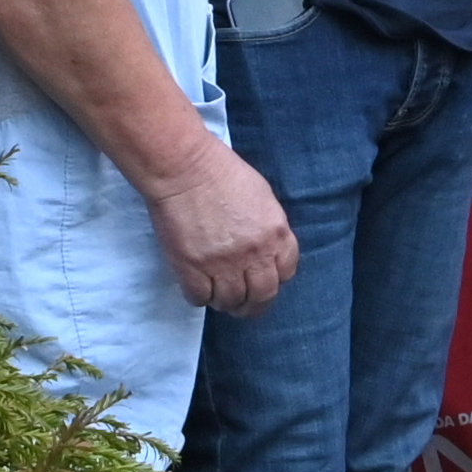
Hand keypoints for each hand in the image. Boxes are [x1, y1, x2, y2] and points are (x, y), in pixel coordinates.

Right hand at [152, 140, 297, 311]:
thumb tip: (266, 254)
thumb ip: (268, 229)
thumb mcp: (262, 198)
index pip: (287, 272)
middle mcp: (255, 254)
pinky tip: (198, 286)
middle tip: (243, 304)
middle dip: (254, 304)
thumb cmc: (222, 173)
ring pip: (231, 302)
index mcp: (276, 234)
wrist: (184, 168)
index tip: (263, 279)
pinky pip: (200, 298)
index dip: (275, 279)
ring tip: (219, 296)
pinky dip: (200, 297)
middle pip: (263, 296)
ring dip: (226, 303)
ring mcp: (223, 264)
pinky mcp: (192, 268)